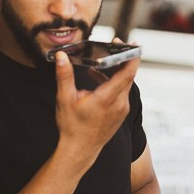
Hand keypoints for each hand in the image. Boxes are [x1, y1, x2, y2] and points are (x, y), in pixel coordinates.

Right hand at [53, 50, 138, 177]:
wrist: (80, 150)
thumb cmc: (72, 126)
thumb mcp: (65, 99)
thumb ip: (64, 75)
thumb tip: (61, 56)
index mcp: (108, 98)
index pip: (128, 72)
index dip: (131, 55)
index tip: (131, 43)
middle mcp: (119, 103)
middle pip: (128, 75)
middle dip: (121, 59)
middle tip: (113, 46)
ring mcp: (122, 109)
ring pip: (124, 83)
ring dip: (114, 71)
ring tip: (96, 65)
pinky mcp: (120, 113)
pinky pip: (121, 92)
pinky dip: (112, 82)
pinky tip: (97, 78)